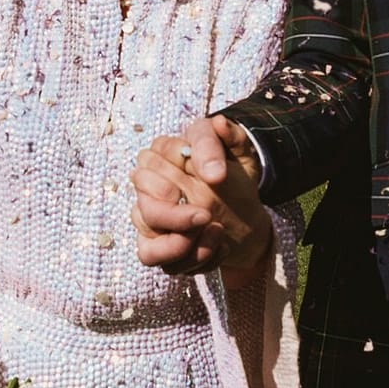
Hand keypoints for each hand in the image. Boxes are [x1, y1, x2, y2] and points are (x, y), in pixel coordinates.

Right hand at [131, 116, 267, 275]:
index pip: (155, 157)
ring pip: (147, 243)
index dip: (179, 169)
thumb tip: (220, 125)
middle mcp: (149, 191)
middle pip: (143, 205)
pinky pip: (161, 262)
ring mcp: (152, 224)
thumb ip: (230, 134)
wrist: (245, 210)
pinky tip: (219, 246)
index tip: (215, 178)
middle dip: (174, 215)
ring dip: (180, 243)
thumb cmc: (231, 175)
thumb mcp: (238, 151)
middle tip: (205, 214)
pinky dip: (191, 259)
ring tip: (214, 231)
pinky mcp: (162, 251)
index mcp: (163, 158)